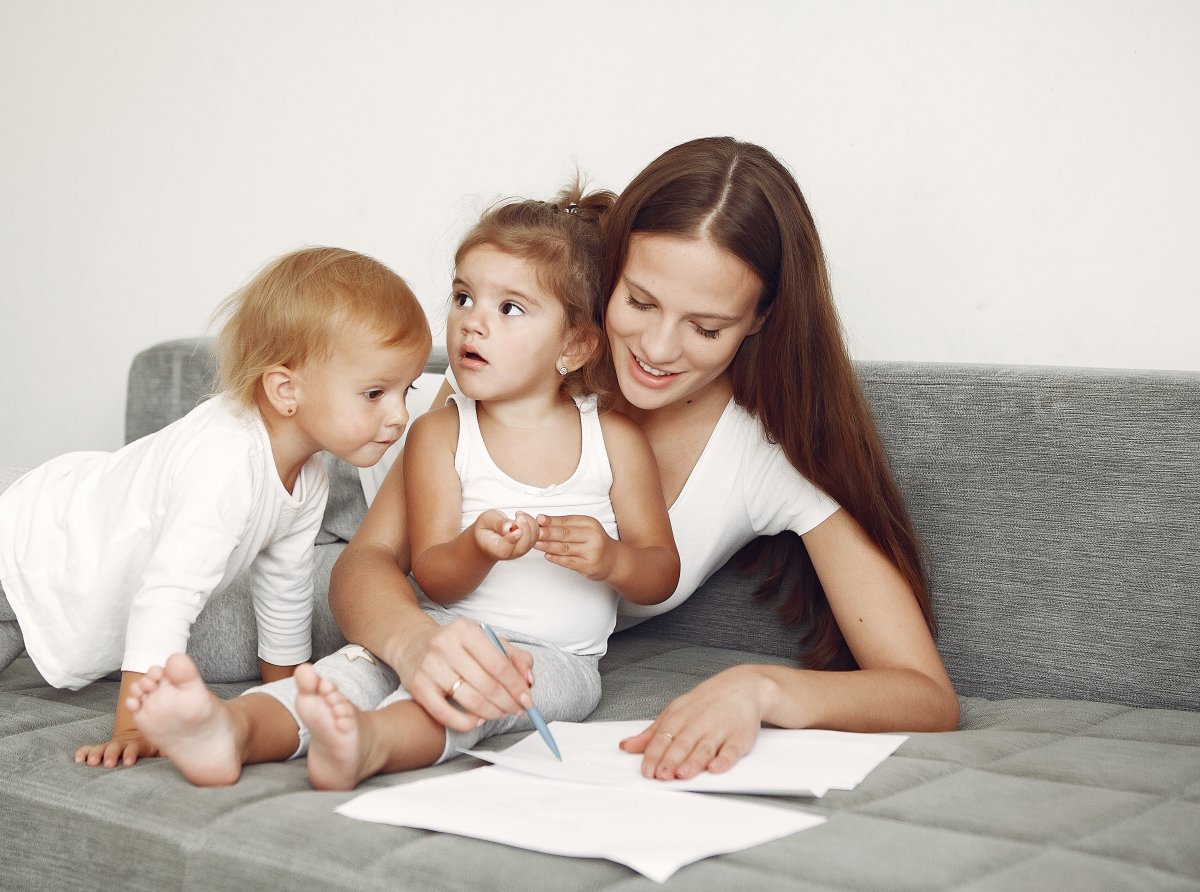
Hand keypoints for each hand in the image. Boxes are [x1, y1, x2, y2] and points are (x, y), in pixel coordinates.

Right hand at [74, 728, 158, 767]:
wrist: (137, 738)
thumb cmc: (149, 749)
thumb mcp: (157, 749)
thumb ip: (161, 751)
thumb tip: (167, 752)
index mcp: (138, 745)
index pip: (135, 748)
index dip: (131, 754)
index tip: (129, 762)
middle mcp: (123, 745)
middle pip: (116, 748)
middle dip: (112, 756)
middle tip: (109, 764)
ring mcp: (110, 747)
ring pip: (101, 749)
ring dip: (96, 755)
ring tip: (91, 763)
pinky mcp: (99, 750)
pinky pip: (89, 749)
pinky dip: (83, 753)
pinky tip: (77, 759)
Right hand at [397, 617, 536, 733]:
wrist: (412, 643)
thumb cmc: (455, 643)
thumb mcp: (486, 639)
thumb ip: (513, 656)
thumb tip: (529, 680)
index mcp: (466, 630)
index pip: (500, 664)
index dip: (517, 686)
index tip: (527, 699)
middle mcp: (445, 646)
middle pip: (488, 685)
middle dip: (508, 703)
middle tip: (517, 709)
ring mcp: (430, 668)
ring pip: (471, 701)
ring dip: (492, 713)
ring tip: (500, 713)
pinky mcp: (418, 688)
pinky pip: (446, 715)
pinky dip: (467, 722)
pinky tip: (477, 719)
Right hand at [473, 510, 537, 561]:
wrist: (489, 534)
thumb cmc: (486, 528)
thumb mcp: (486, 520)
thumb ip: (496, 523)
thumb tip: (508, 527)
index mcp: (496, 550)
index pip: (505, 550)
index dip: (512, 540)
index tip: (517, 530)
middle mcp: (510, 553)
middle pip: (522, 546)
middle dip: (524, 528)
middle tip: (518, 515)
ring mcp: (521, 549)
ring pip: (532, 539)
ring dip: (530, 523)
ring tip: (519, 514)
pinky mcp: (528, 543)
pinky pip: (536, 534)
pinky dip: (534, 524)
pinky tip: (525, 517)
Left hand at [534, 514, 617, 580]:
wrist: (613, 560)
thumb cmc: (596, 543)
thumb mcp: (586, 529)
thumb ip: (567, 526)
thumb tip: (543, 522)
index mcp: (590, 523)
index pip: (567, 520)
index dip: (551, 520)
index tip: (539, 519)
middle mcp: (592, 536)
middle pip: (565, 534)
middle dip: (548, 532)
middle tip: (535, 531)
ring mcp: (591, 552)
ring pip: (565, 548)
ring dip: (548, 546)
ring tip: (536, 543)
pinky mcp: (588, 566)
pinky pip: (569, 561)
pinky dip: (556, 558)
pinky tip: (547, 555)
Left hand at [619, 665, 775, 779]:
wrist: (740, 687)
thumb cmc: (705, 702)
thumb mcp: (674, 712)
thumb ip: (651, 733)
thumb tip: (628, 746)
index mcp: (679, 718)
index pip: (662, 739)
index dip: (654, 755)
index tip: (647, 770)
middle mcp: (698, 724)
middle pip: (682, 745)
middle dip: (671, 761)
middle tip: (662, 775)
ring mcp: (719, 731)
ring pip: (704, 749)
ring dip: (693, 762)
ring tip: (683, 774)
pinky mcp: (739, 738)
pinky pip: (731, 751)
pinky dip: (724, 760)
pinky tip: (716, 767)